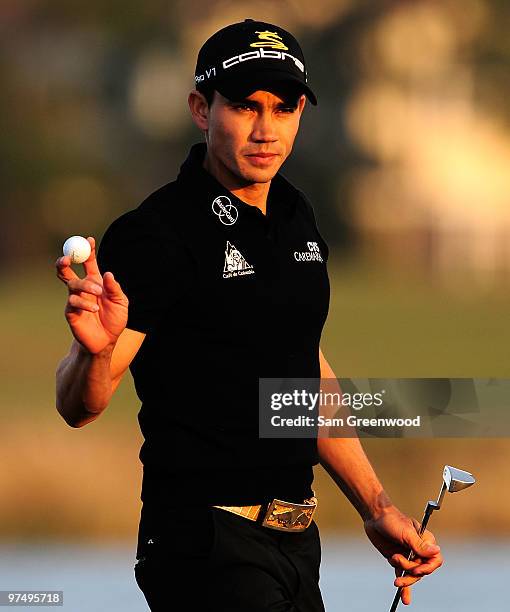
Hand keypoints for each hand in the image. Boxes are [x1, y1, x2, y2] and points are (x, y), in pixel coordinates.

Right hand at [55, 237, 128, 353]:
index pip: (89, 262)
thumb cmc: (115, 320)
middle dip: (64, 260)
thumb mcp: (121, 302)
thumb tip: (108, 274)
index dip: (88, 250)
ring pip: (72, 284)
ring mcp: (75, 299)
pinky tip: (94, 309)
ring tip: (98, 294)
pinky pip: (73, 301)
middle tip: (67, 257)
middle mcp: (83, 288)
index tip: (89, 240)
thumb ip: (114, 288)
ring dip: (85, 286)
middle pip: (67, 270)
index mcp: (96, 281)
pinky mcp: (70, 311)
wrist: (107, 341)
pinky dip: (85, 303)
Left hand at [364, 506, 442, 605]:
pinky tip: (405, 599)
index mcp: (426, 541)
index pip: (435, 560)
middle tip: (398, 562)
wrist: (373, 517)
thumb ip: (419, 545)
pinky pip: (403, 576)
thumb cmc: (391, 519)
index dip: (427, 568)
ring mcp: (408, 556)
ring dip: (404, 576)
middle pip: (422, 570)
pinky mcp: (398, 560)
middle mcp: (419, 550)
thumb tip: (436, 551)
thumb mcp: (406, 532)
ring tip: (394, 568)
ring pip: (411, 575)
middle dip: (410, 570)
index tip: (417, 569)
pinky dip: (404, 588)